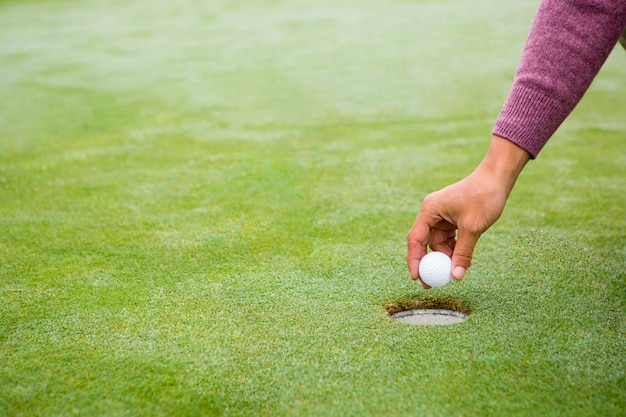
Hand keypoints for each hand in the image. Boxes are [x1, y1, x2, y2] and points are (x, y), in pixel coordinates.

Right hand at [407, 136, 529, 287]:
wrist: (497, 178)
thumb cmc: (483, 196)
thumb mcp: (472, 228)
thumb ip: (462, 253)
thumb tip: (455, 276)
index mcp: (429, 211)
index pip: (415, 239)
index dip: (414, 260)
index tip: (416, 277)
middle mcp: (432, 213)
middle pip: (425, 243)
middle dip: (430, 263)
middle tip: (432, 283)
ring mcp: (441, 216)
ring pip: (438, 243)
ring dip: (447, 257)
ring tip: (459, 268)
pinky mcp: (452, 219)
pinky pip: (448, 239)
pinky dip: (454, 250)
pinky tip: (464, 259)